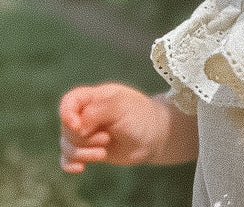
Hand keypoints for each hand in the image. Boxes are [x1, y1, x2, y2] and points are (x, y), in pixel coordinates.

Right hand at [59, 83, 174, 172]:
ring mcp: (88, 133)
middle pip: (67, 128)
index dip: (66, 114)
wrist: (154, 137)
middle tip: (106, 138)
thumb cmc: (141, 116)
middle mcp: (88, 114)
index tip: (77, 127)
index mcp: (96, 97)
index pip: (69, 101)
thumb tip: (76, 128)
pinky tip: (80, 168)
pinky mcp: (89, 150)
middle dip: (83, 138)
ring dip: (82, 152)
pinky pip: (67, 159)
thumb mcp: (121, 107)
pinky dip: (70, 164)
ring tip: (103, 152)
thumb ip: (96, 112)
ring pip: (67, 145)